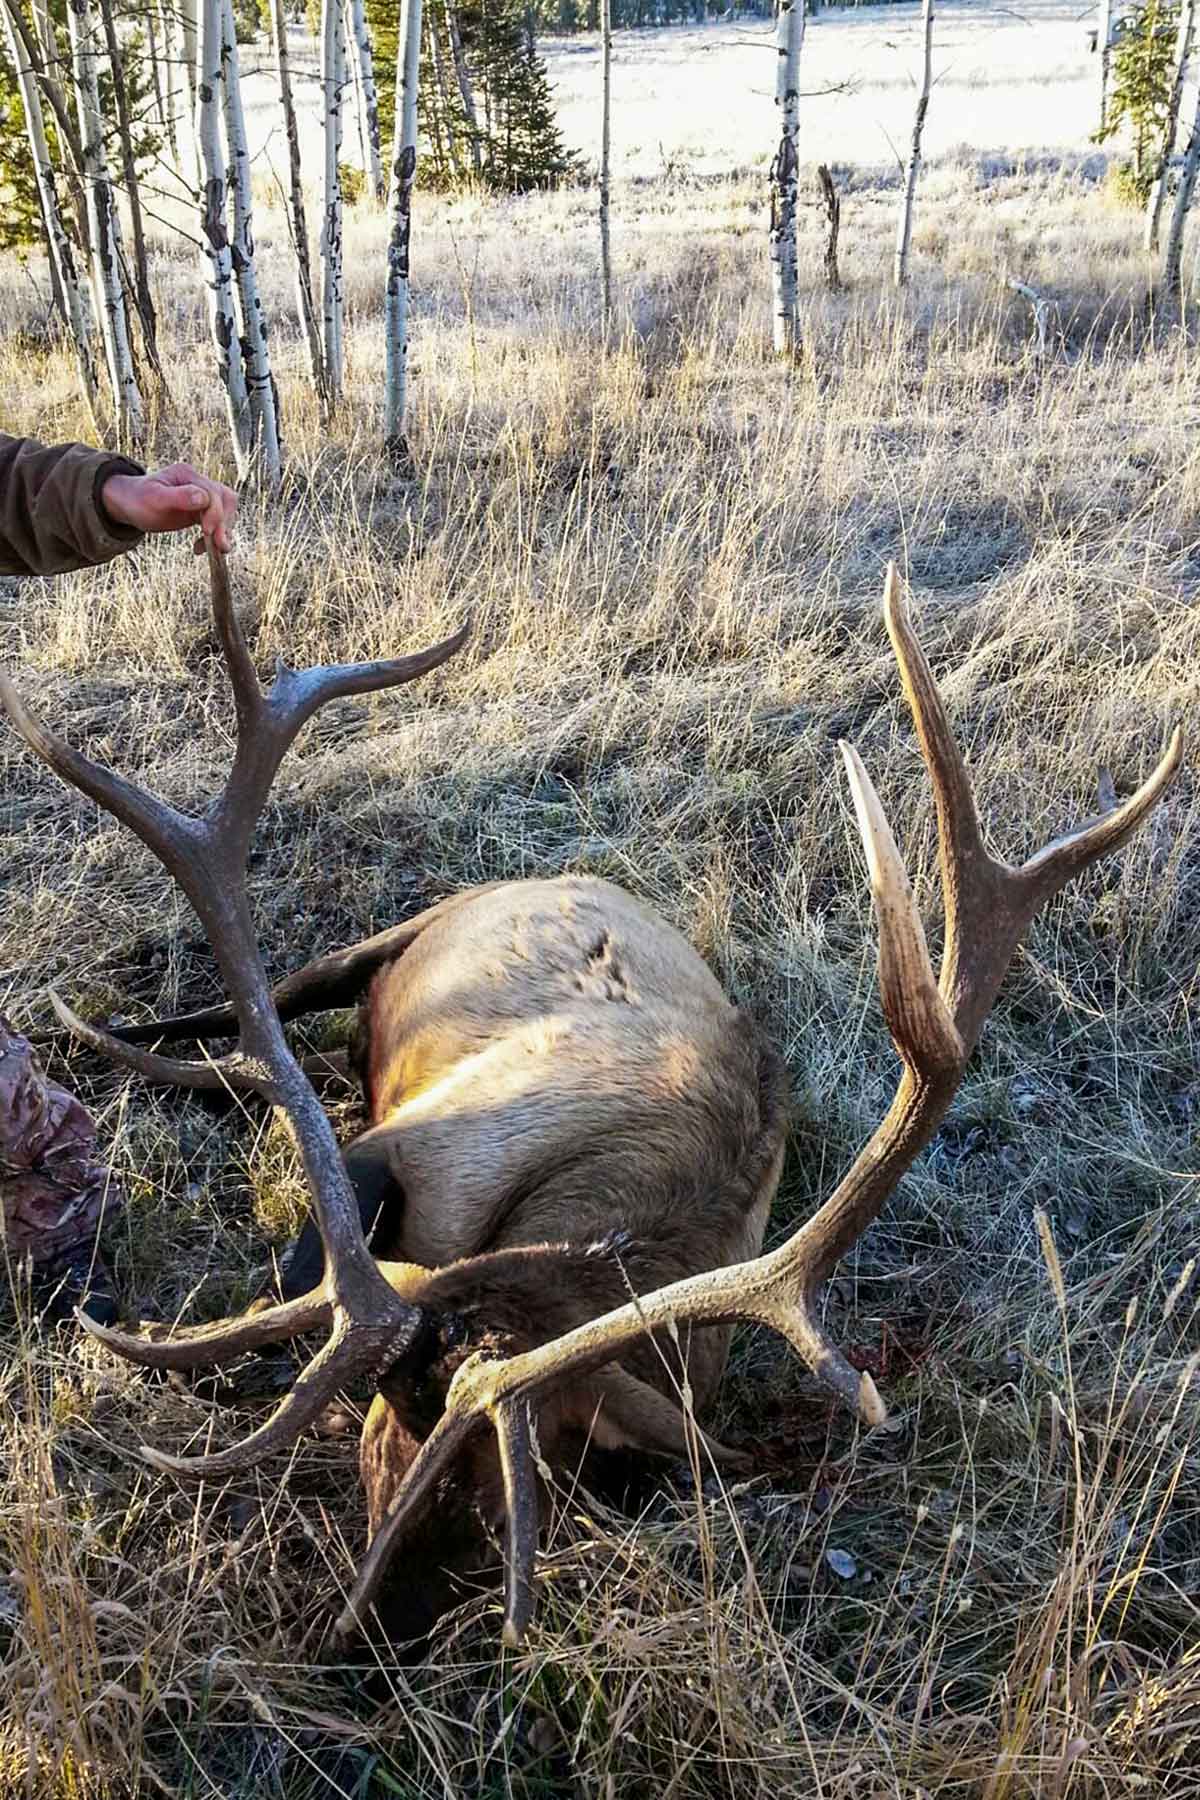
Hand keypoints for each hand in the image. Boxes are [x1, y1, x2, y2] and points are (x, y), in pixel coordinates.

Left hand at [100, 463, 237, 553]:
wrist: (128, 503)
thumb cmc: (137, 499)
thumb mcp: (154, 498)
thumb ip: (179, 497)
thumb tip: (203, 498)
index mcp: (187, 474)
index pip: (212, 492)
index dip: (215, 513)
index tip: (208, 532)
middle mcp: (198, 482)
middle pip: (225, 500)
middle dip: (224, 524)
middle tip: (220, 546)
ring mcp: (201, 496)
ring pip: (226, 510)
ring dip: (224, 530)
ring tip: (216, 549)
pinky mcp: (201, 510)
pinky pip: (218, 521)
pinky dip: (215, 535)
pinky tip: (201, 547)